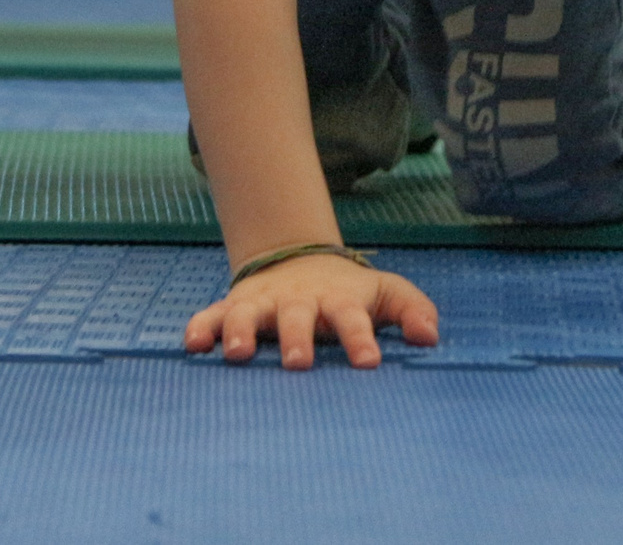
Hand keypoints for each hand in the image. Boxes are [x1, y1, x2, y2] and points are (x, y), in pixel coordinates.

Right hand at [184, 253, 438, 369]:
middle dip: (296, 338)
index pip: (352, 319)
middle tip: (298, 362)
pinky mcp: (233, 306)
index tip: (368, 362)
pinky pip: (211, 315)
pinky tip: (192, 344)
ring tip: (236, 354)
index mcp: (338, 301)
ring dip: (240, 330)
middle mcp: (298, 301)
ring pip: (248, 314)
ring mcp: (263, 303)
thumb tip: (429, 338)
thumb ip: (413, 311)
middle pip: (296, 317)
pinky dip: (200, 327)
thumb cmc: (350, 292)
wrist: (300, 260)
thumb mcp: (386, 294)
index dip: (360, 339)